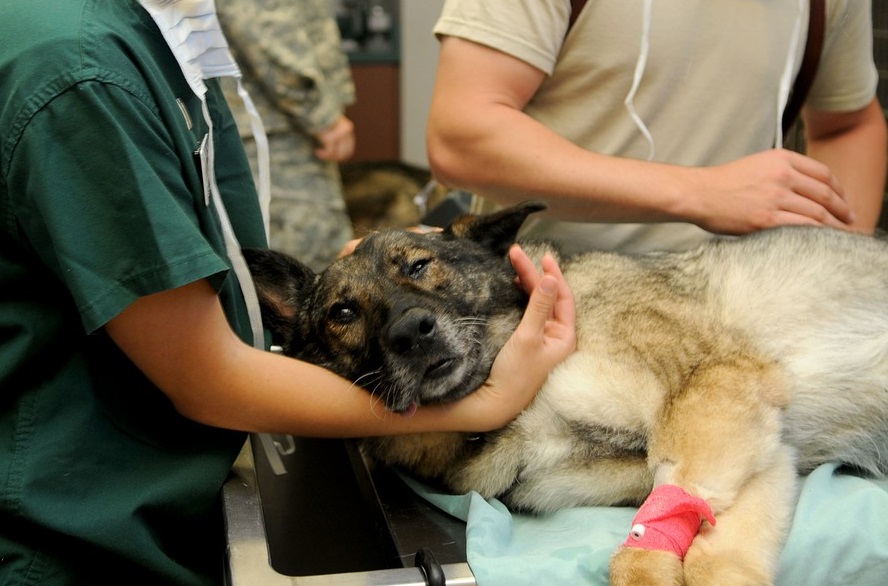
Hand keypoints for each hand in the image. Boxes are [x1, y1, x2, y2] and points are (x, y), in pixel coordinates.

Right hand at [314, 115, 354, 161]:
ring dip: (327, 156)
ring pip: (336, 154)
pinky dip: (323, 154)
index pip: (349, 150)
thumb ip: (336, 135)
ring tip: (318, 152)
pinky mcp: (330, 137)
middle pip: (344, 154)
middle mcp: (347, 130)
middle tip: (322, 155)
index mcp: (348, 128)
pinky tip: (317, 151)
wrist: (311, 105)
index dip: (339, 157)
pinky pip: (329, 152)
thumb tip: (337, 154)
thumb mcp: (331, 125)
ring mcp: (340, 133)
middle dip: (333, 158)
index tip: (328, 155)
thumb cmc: (318, 115)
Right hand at [455, 245, 575, 430]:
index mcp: (565, 338)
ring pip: (538, 304)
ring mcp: (541, 341)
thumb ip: (538, 306)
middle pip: (548, 298)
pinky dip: (522, 298)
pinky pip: (529, 314)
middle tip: (517, 253)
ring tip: (515, 265)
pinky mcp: (526, 344)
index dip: (554, 275)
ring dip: (528, 284)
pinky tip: (514, 287)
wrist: (494, 404)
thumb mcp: (528, 337)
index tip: (542, 256)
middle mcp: (556, 338)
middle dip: (534, 275)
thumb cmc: (514, 375)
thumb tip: (550, 279)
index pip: (563, 298)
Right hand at [688, 149, 852, 233]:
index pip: (823, 173)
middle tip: (850, 218)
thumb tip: (803, 190)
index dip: (839, 188)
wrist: (698, 193)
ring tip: (840, 233)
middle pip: (825, 193)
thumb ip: (781, 171)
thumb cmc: (722, 183)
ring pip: (818, 212)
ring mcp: (775, 197)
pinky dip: (817, 234)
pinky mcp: (767, 219)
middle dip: (842, 208)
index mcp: (781, 159)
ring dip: (834, 225)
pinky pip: (802, 228)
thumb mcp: (756, 164)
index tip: (843, 199)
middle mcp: (782, 175)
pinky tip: (822, 240)